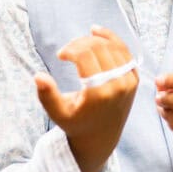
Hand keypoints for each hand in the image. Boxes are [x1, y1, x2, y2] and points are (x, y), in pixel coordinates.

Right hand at [35, 25, 138, 171]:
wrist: (100, 137)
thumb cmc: (76, 124)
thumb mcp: (58, 114)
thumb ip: (47, 96)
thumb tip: (38, 76)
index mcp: (99, 93)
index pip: (85, 55)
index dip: (70, 49)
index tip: (60, 55)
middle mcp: (118, 85)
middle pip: (99, 47)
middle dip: (79, 43)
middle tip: (67, 50)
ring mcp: (129, 81)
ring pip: (113, 46)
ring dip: (95, 39)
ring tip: (79, 42)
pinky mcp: (134, 78)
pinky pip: (125, 52)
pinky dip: (112, 40)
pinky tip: (97, 34)